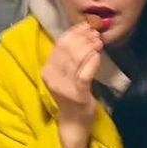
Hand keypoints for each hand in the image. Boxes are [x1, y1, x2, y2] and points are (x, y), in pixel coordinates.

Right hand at [42, 22, 102, 147]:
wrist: (73, 122)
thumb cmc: (71, 96)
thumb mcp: (65, 74)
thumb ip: (69, 57)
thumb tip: (81, 33)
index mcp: (47, 70)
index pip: (59, 45)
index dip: (73, 32)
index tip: (85, 26)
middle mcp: (52, 77)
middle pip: (68, 49)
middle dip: (83, 37)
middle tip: (95, 32)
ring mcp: (64, 86)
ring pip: (77, 58)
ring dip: (90, 46)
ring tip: (99, 41)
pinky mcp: (77, 93)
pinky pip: (85, 72)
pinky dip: (93, 60)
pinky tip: (98, 54)